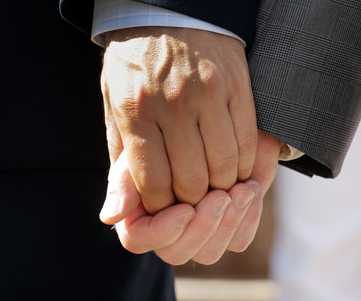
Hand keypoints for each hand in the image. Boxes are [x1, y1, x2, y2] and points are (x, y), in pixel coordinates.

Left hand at [100, 27, 256, 213]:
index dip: (161, 208)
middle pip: (191, 182)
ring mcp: (207, 94)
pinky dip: (242, 165)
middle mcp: (172, 105)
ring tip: (214, 186)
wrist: (165, 7)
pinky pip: (247, 142)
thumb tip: (114, 216)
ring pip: (223, 167)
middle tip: (192, 202)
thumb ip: (118, 160)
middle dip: (192, 204)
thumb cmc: (134, 62)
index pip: (153, 184)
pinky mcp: (236, 86)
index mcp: (135, 111)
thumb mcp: (113, 105)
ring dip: (220, 188)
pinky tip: (233, 167)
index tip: (165, 208)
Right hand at [100, 130, 280, 264]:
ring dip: (227, 224)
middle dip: (201, 228)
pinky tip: (250, 188)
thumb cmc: (171, 119)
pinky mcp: (230, 225)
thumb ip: (127, 178)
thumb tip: (110, 216)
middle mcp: (167, 225)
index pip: (139, 239)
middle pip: (175, 253)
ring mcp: (198, 228)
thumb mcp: (146, 139)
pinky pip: (239, 240)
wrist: (216, 106)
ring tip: (241, 189)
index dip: (162, 230)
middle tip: (222, 196)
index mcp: (138, 208)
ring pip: (209, 252)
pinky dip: (247, 217)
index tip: (185, 208)